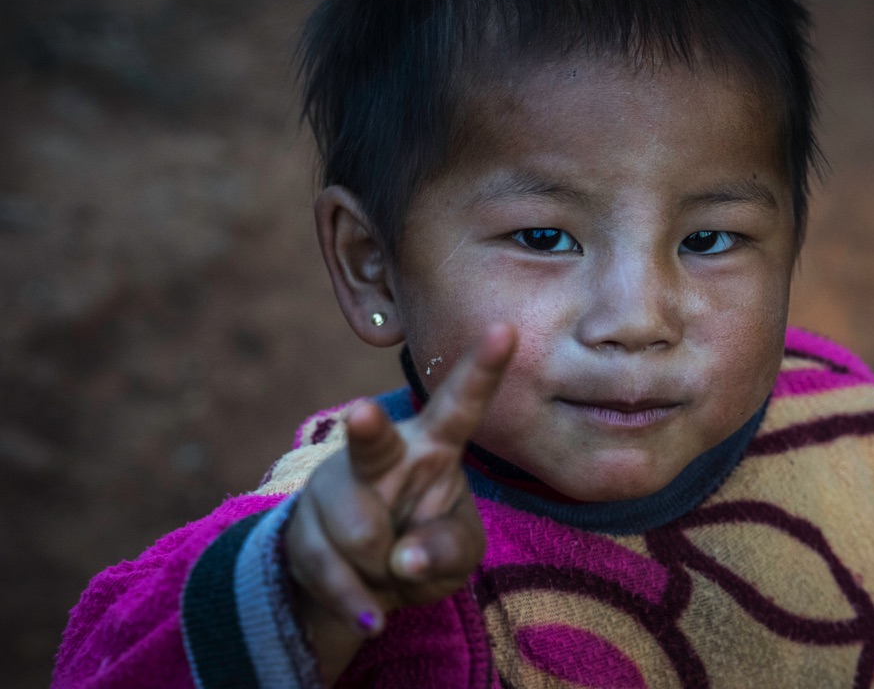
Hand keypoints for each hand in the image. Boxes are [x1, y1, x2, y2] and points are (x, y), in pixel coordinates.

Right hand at [285, 323, 516, 679]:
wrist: (363, 582)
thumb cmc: (426, 546)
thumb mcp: (458, 553)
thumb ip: (448, 551)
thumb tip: (404, 558)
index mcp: (435, 445)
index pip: (462, 404)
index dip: (483, 369)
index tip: (506, 329)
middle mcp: (382, 452)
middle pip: (373, 441)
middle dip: (366, 429)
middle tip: (363, 415)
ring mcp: (334, 483)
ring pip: (357, 533)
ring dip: (381, 573)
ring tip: (391, 574)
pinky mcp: (300, 522)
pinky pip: (328, 569)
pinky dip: (355, 600)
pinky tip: (370, 611)